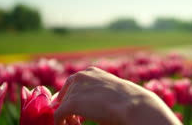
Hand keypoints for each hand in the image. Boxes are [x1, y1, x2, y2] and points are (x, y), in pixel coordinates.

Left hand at [53, 67, 180, 124]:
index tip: (77, 112)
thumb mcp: (110, 92)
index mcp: (91, 72)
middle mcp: (80, 76)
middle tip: (77, 122)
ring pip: (61, 107)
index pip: (71, 85)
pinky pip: (58, 116)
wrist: (133, 104)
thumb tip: (88, 107)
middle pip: (64, 96)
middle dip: (69, 109)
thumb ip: (95, 95)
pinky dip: (62, 124)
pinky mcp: (71, 103)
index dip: (72, 99)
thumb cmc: (128, 101)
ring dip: (68, 118)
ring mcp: (74, 89)